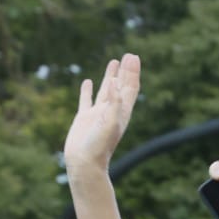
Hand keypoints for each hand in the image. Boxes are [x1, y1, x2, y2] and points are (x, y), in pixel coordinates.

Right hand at [64, 53, 140, 175]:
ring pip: (106, 90)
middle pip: (121, 86)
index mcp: (121, 112)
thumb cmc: (99, 146)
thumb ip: (114, 102)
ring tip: (114, 61)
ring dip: (110, 76)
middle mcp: (111, 111)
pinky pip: (87, 100)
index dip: (133, 72)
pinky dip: (88, 90)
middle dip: (125, 71)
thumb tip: (115, 81)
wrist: (84, 163)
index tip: (133, 56)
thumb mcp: (110, 122)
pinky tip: (88, 82)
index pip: (130, 88)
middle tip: (129, 55)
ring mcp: (98, 114)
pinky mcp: (84, 118)